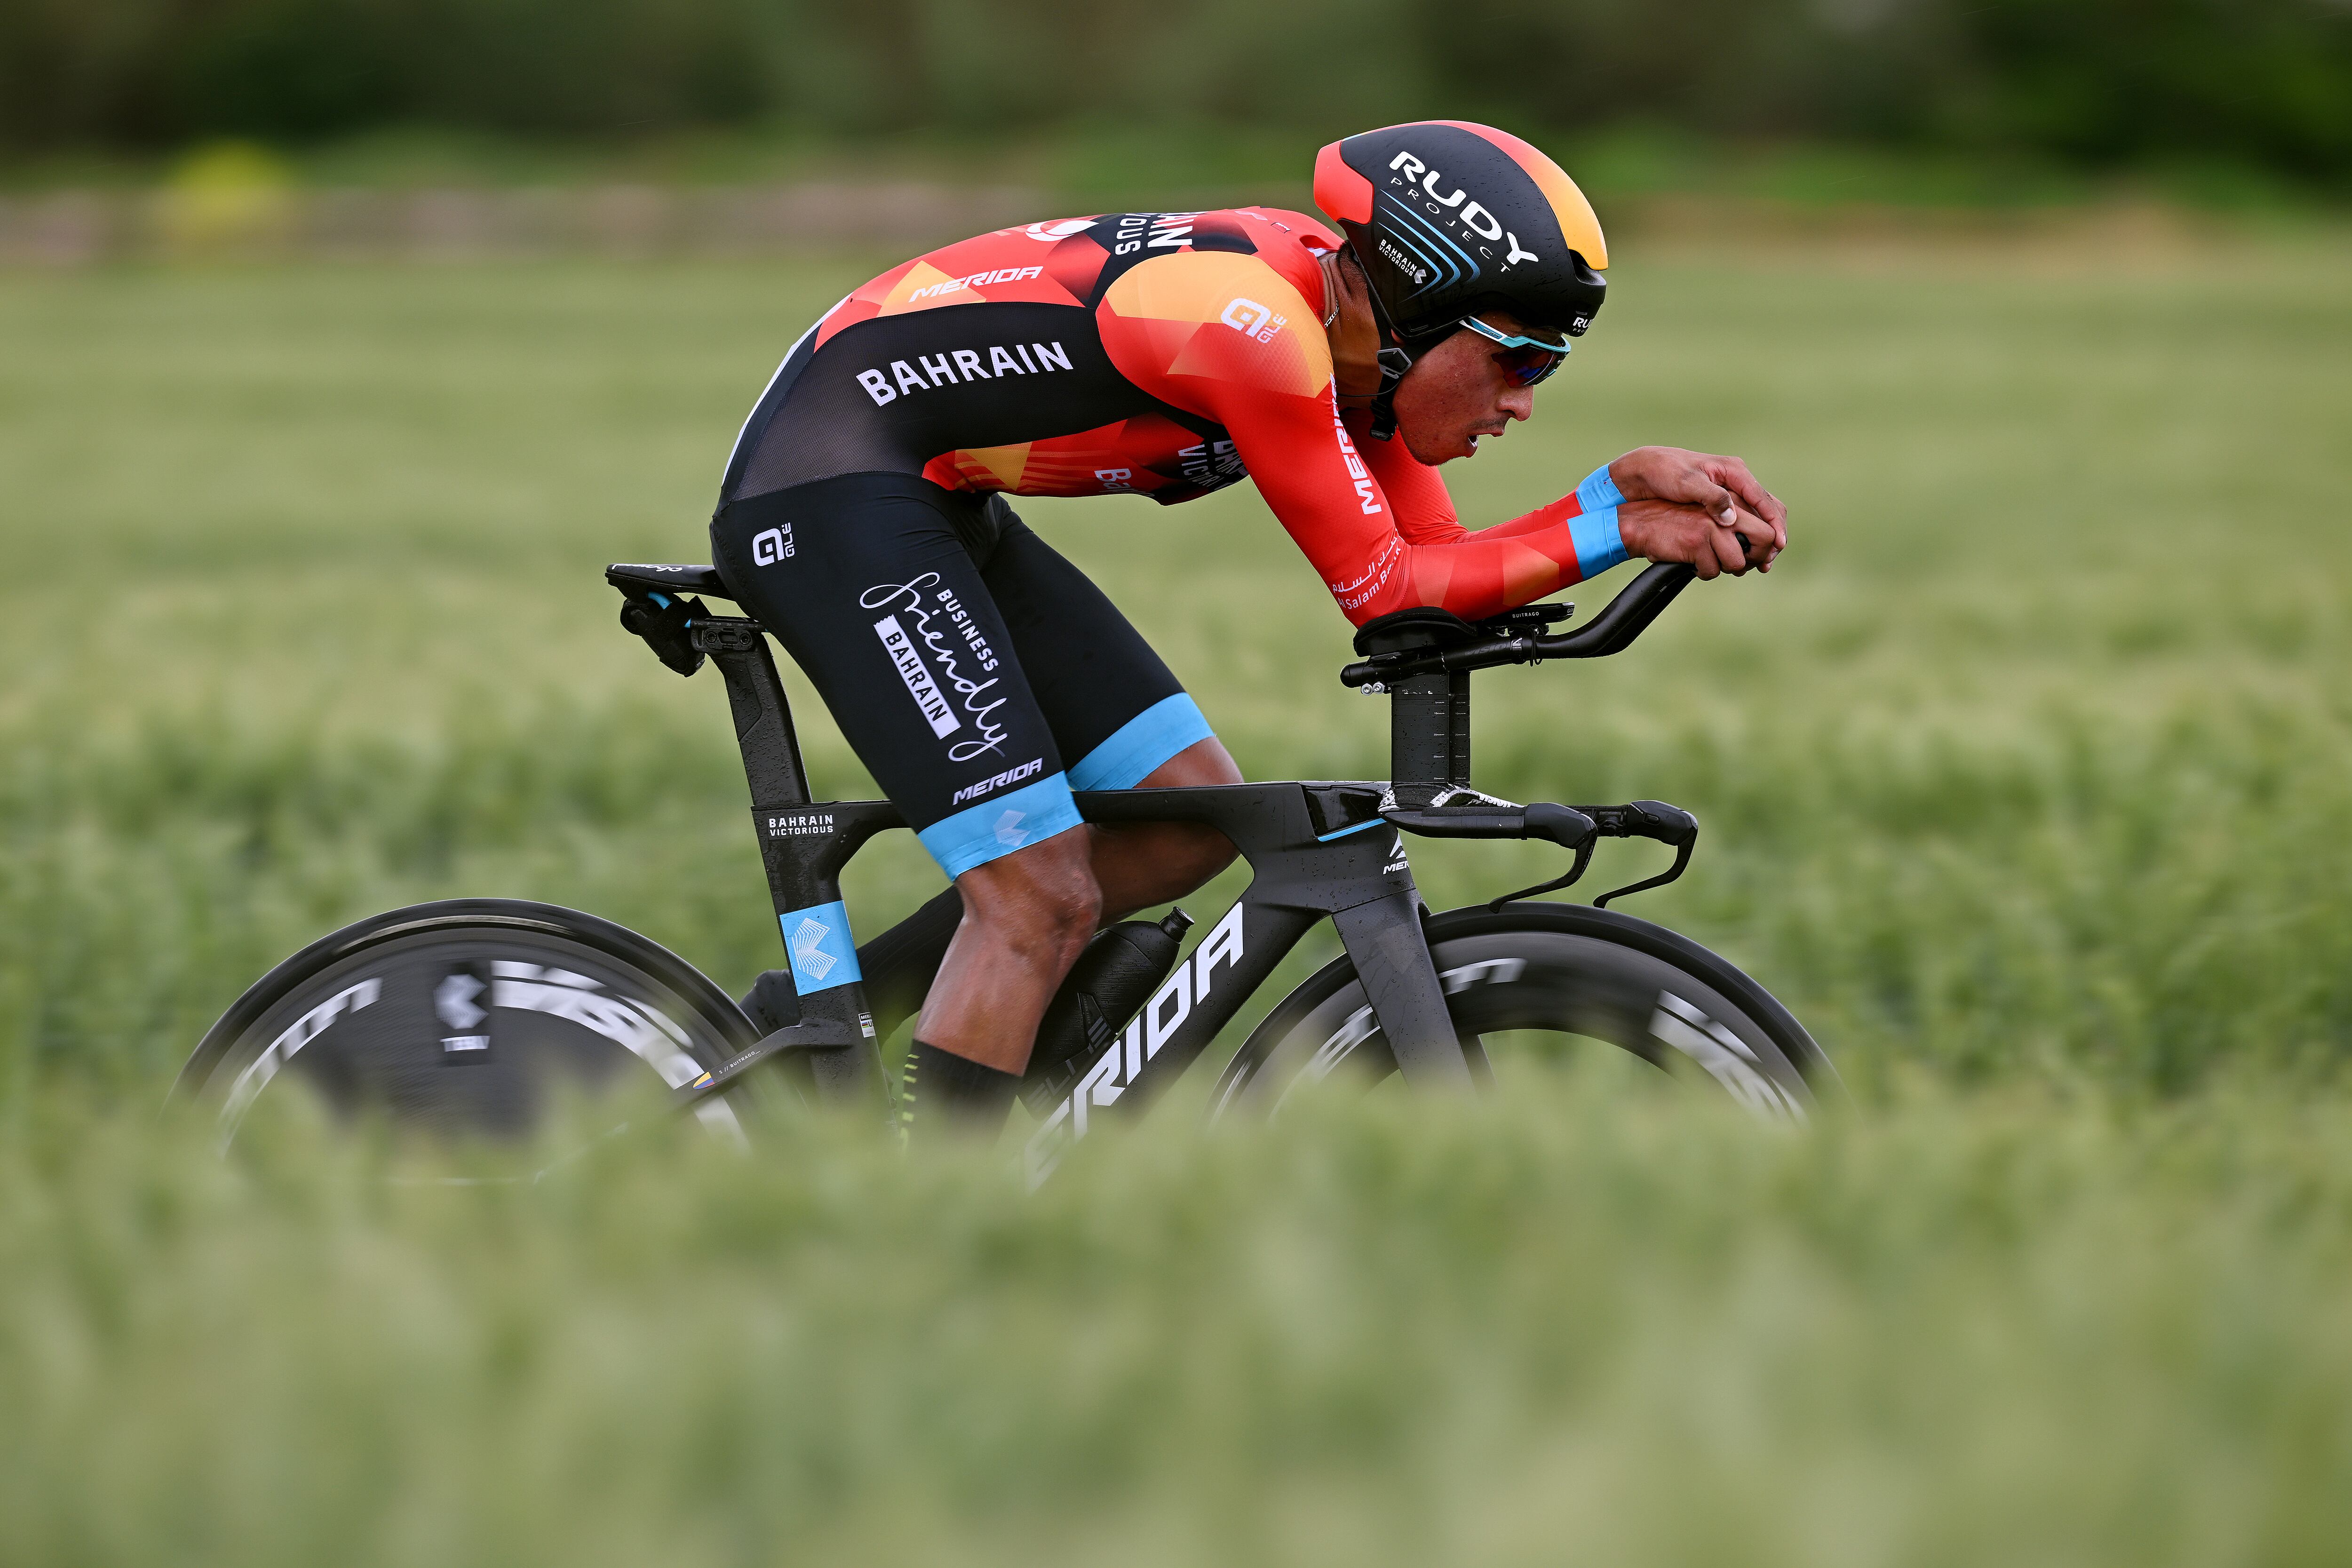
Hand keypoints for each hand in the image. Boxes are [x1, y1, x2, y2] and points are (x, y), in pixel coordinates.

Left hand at [1608, 446, 1787, 568]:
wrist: (1645, 470)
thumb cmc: (1664, 472)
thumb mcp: (1686, 483)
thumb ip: (1711, 497)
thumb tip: (1731, 518)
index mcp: (1733, 471)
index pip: (1762, 499)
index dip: (1773, 523)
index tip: (1778, 544)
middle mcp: (1736, 480)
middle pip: (1768, 507)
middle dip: (1773, 534)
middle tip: (1767, 561)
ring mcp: (1730, 491)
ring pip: (1758, 516)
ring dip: (1763, 539)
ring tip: (1759, 563)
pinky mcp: (1721, 502)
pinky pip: (1744, 520)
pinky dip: (1748, 537)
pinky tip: (1743, 554)